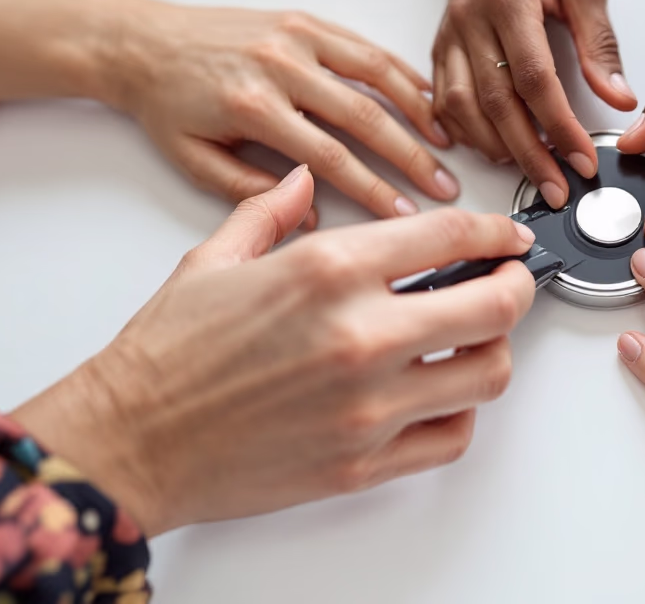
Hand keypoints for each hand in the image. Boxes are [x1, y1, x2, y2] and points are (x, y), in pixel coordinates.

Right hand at [12, 167, 536, 534]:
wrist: (127, 441)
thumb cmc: (165, 355)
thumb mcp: (215, 258)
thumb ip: (272, 211)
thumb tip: (304, 182)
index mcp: (327, 271)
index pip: (450, 235)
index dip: (495, 231)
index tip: (507, 236)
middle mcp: (359, 336)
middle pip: (493, 306)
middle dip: (517, 287)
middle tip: (512, 282)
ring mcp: (367, 406)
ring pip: (487, 376)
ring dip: (494, 351)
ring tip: (476, 339)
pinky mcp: (362, 464)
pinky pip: (451, 438)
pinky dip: (459, 413)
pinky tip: (438, 395)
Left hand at [110, 0, 460, 222]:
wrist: (141, 42)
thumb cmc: (165, 103)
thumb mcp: (193, 161)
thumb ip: (250, 193)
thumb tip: (311, 217)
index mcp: (253, 108)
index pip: (331, 159)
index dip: (375, 191)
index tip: (404, 216)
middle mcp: (280, 67)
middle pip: (365, 117)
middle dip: (412, 157)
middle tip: (443, 186)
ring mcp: (295, 38)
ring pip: (375, 74)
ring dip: (418, 109)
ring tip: (448, 141)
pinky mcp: (302, 20)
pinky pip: (362, 46)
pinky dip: (399, 70)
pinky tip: (424, 93)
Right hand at [432, 0, 636, 207]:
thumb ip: (600, 41)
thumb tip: (616, 97)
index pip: (533, 78)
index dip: (559, 125)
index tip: (582, 158)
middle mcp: (469, 18)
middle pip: (495, 103)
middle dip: (528, 154)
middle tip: (558, 186)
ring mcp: (450, 33)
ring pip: (463, 108)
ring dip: (496, 148)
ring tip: (530, 173)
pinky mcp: (442, 44)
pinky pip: (444, 100)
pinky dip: (466, 132)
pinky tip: (492, 149)